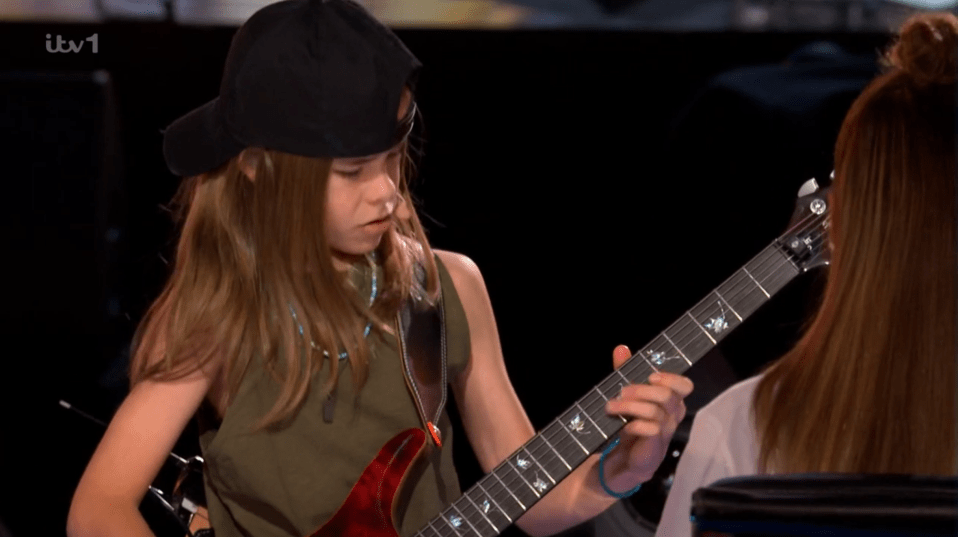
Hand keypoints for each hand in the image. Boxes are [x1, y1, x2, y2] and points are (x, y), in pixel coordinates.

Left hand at [600, 344, 692, 489]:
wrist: (618, 464)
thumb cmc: (626, 426)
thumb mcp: (624, 397)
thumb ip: (624, 373)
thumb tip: (622, 348)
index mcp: (669, 403)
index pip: (684, 386)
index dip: (671, 378)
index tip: (650, 376)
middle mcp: (671, 418)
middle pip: (667, 396)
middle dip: (641, 390)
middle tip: (620, 393)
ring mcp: (665, 435)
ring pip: (657, 412)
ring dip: (630, 406)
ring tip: (610, 407)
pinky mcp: (655, 451)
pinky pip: (653, 431)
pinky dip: (636, 425)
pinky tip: (623, 426)